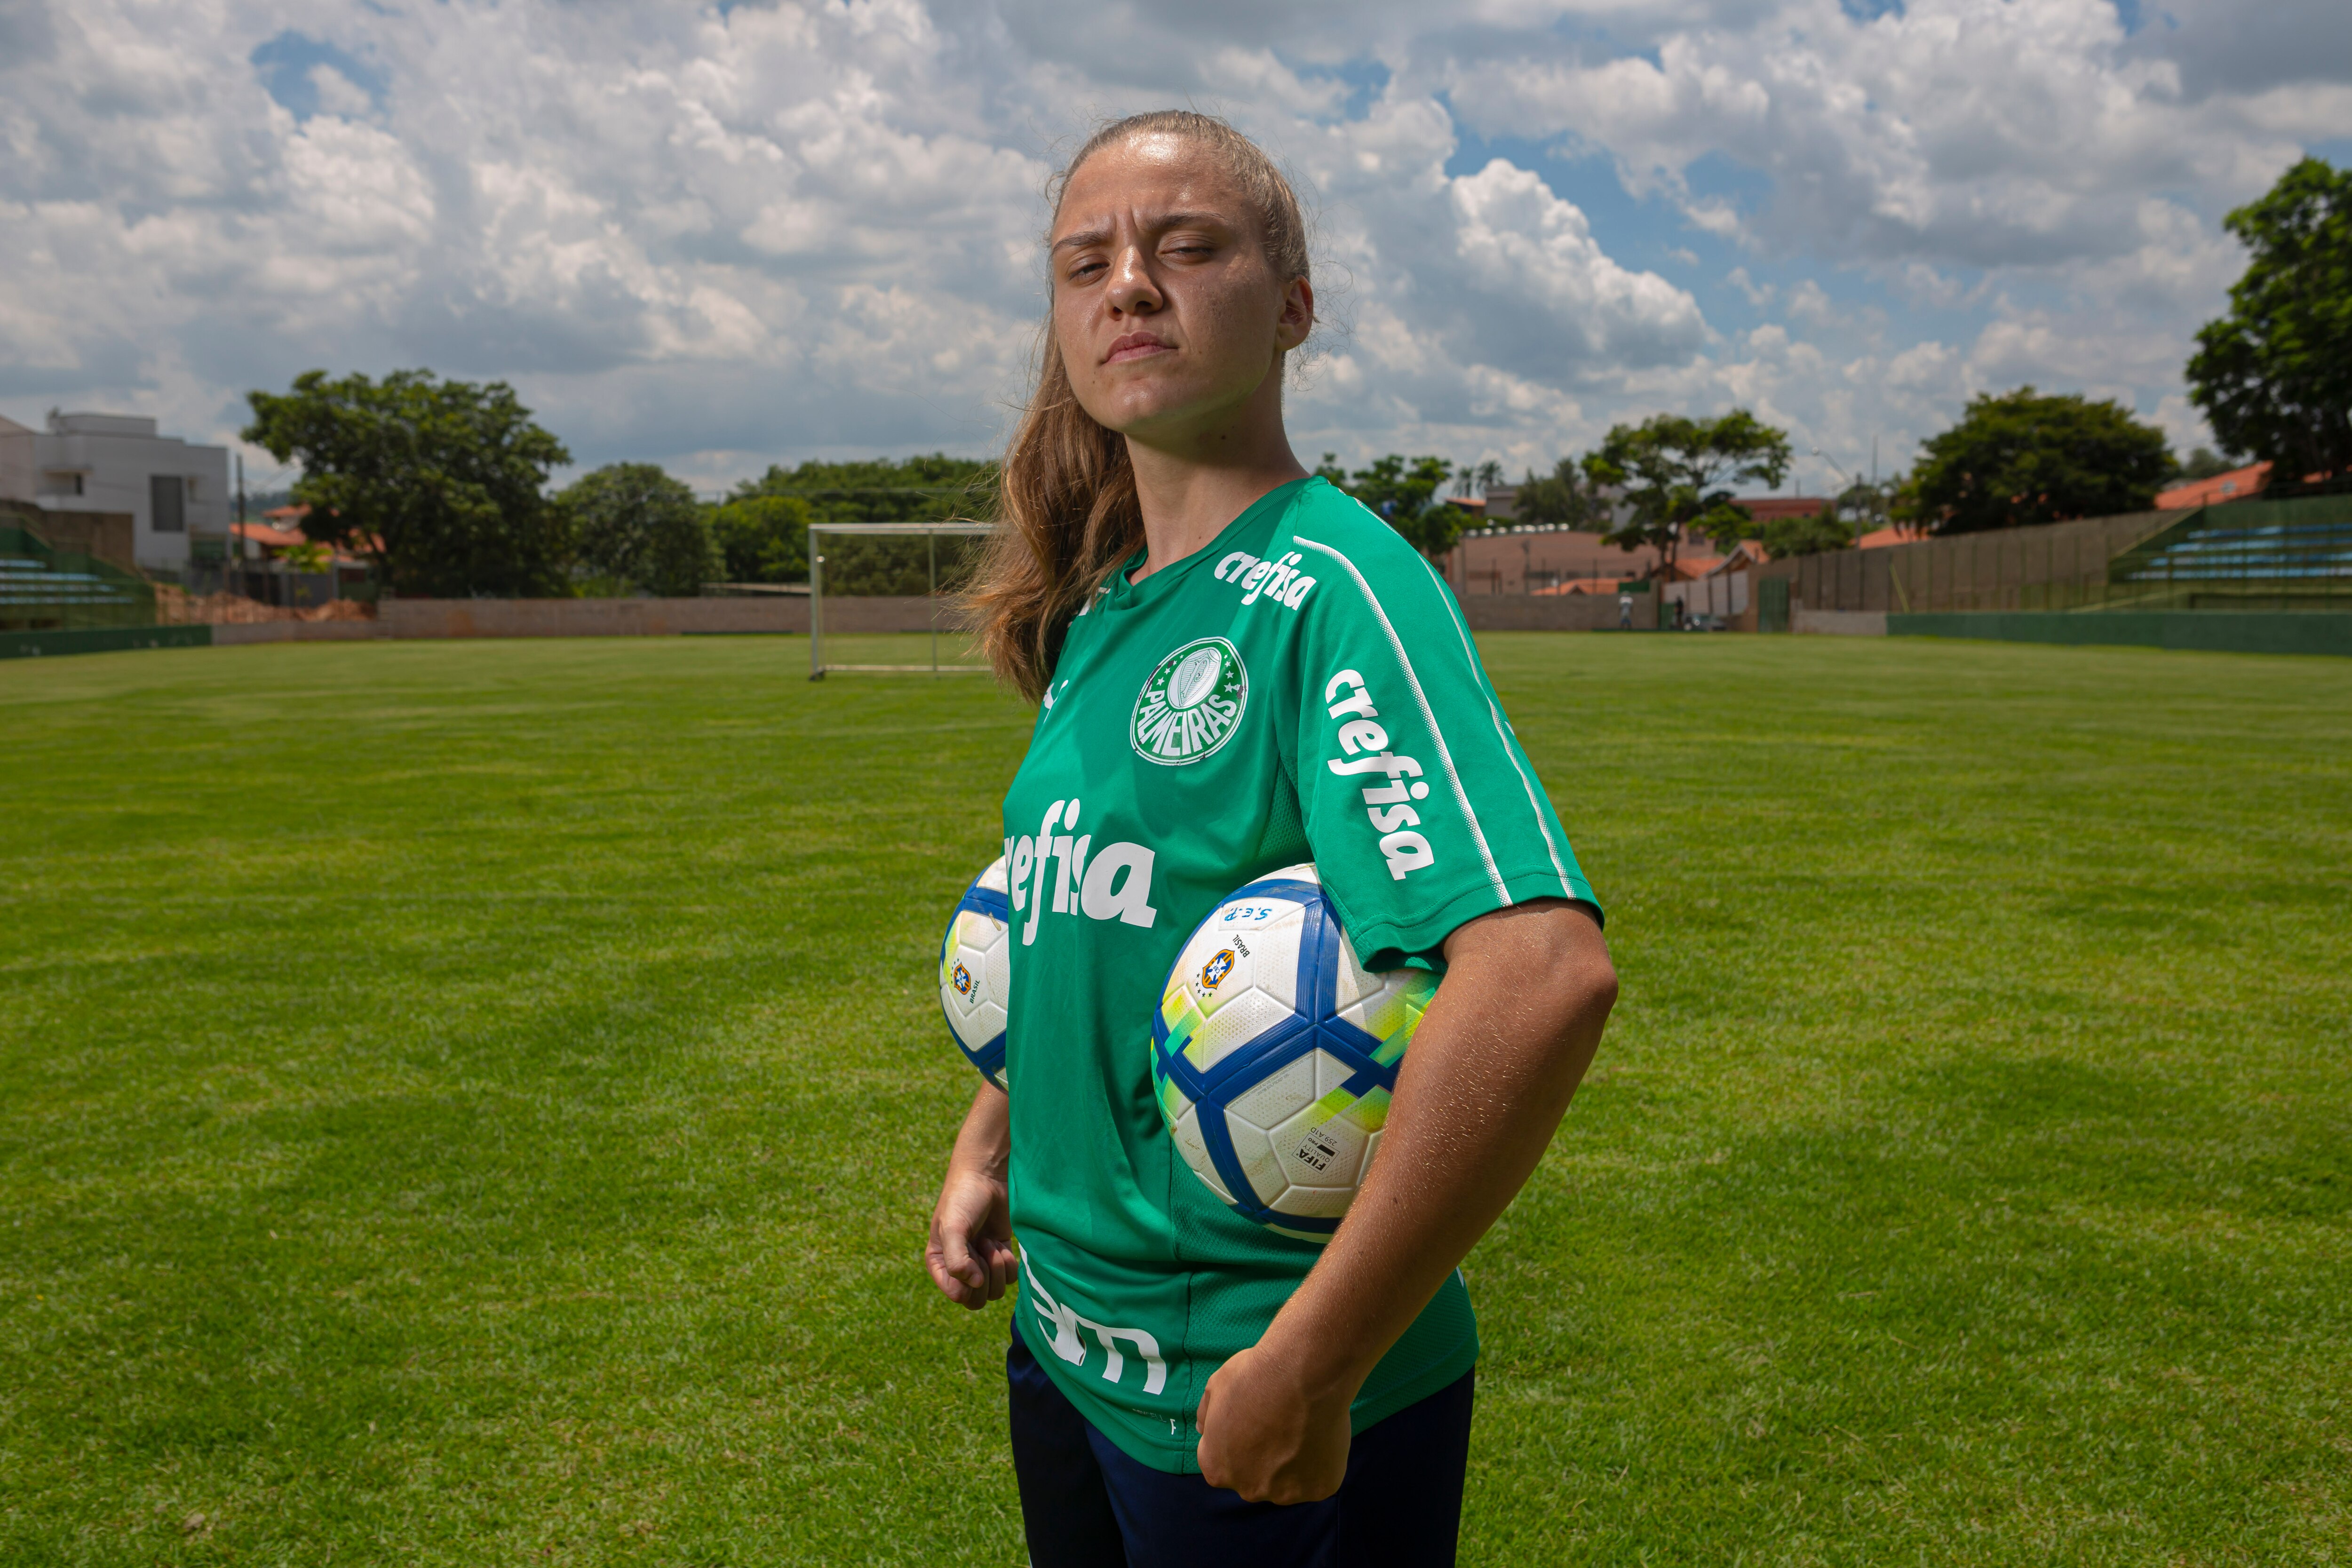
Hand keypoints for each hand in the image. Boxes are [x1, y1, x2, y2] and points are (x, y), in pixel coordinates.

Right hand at [925, 1166, 1015, 1308]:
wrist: (988, 1176)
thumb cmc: (964, 1199)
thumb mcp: (952, 1228)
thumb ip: (957, 1260)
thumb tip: (975, 1285)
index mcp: (939, 1264)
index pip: (956, 1295)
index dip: (968, 1283)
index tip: (971, 1257)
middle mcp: (959, 1268)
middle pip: (977, 1300)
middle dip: (985, 1277)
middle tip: (982, 1248)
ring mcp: (981, 1264)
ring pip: (995, 1292)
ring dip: (997, 1268)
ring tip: (990, 1242)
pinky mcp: (1001, 1255)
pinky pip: (1010, 1278)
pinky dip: (1010, 1263)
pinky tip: (1001, 1242)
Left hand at [1194, 1342, 1353, 1503]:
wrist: (1304, 1373)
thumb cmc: (1256, 1376)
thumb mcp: (1215, 1387)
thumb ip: (1206, 1415)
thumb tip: (1204, 1429)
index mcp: (1217, 1468)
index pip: (1222, 1462)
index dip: (1238, 1439)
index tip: (1253, 1420)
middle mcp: (1248, 1489)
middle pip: (1254, 1476)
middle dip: (1264, 1456)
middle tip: (1279, 1423)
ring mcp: (1285, 1493)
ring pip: (1287, 1481)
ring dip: (1292, 1462)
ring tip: (1302, 1427)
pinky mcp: (1319, 1489)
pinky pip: (1318, 1478)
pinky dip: (1320, 1461)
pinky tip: (1321, 1434)